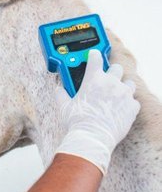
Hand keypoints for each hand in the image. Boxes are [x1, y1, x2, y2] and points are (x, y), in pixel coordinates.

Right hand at [55, 50, 139, 173]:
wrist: (93, 136)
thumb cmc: (78, 121)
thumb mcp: (64, 107)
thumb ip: (61, 95)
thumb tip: (58, 90)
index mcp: (93, 79)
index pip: (95, 58)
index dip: (94, 55)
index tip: (94, 55)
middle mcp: (111, 82)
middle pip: (116, 68)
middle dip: (111, 73)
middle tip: (105, 81)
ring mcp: (124, 94)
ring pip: (128, 82)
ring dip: (122, 87)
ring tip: (115, 96)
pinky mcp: (132, 106)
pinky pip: (133, 100)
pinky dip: (128, 103)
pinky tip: (120, 109)